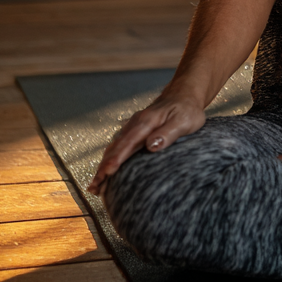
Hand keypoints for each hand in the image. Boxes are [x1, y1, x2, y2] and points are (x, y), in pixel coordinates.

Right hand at [88, 93, 205, 195]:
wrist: (184, 93)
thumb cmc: (187, 109)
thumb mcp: (184, 121)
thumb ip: (168, 133)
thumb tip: (151, 146)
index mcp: (146, 122)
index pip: (127, 143)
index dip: (116, 159)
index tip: (107, 173)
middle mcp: (135, 124)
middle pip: (116, 148)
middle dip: (103, 167)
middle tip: (94, 188)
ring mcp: (134, 127)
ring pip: (115, 147)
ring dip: (104, 165)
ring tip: (96, 186)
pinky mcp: (135, 131)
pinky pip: (119, 145)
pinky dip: (110, 158)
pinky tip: (107, 170)